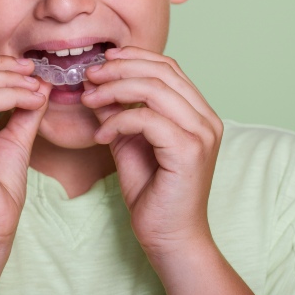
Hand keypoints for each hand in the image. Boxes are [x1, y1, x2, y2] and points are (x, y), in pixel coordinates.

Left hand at [81, 46, 222, 257]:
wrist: (169, 238)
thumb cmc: (153, 193)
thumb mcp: (129, 142)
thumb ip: (118, 112)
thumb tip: (95, 84)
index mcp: (199, 113)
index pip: (169, 67)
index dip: (134, 57)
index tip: (103, 60)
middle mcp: (207, 119)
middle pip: (162, 71)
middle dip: (119, 68)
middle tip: (89, 76)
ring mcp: (202, 134)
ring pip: (154, 89)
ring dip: (114, 89)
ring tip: (88, 99)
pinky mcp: (189, 151)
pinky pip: (147, 119)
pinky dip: (118, 121)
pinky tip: (101, 135)